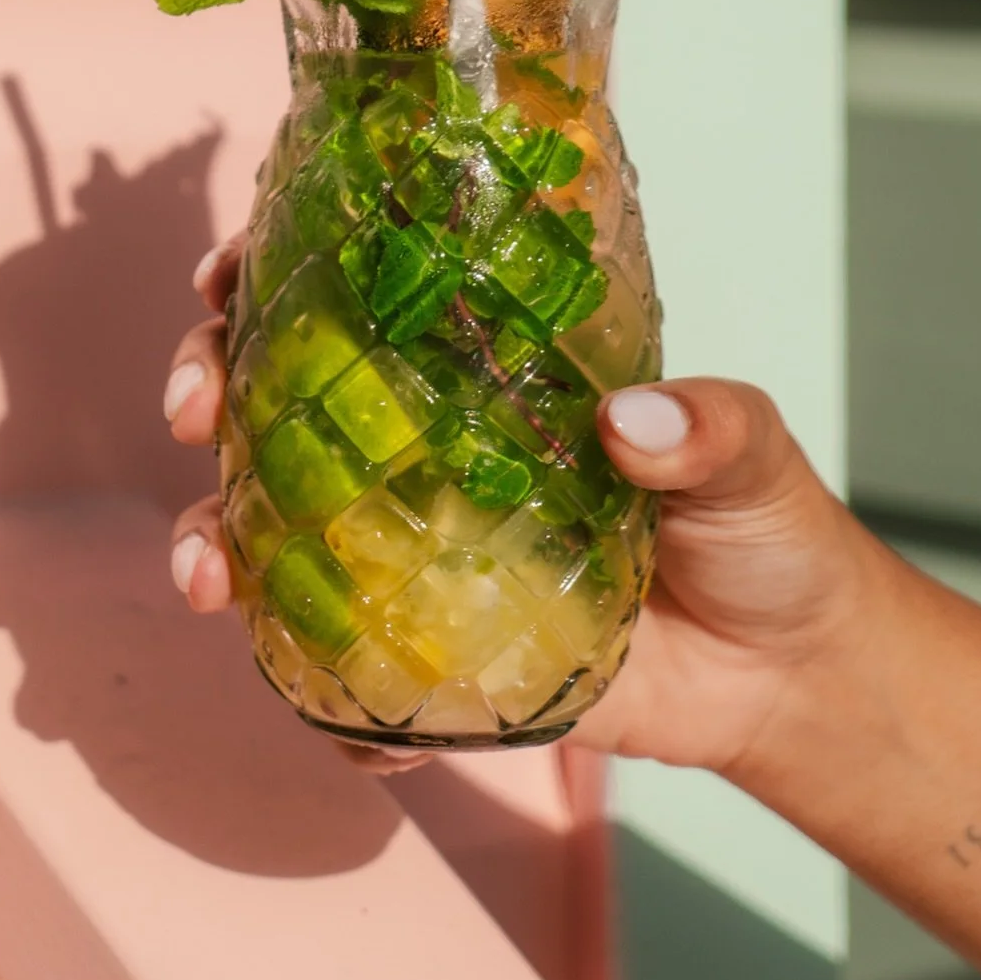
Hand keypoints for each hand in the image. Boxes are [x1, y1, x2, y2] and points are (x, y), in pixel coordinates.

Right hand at [166, 236, 876, 781]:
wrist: (783, 673)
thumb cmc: (762, 531)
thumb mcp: (751, 455)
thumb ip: (710, 430)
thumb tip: (633, 422)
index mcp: (482, 369)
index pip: (355, 294)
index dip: (269, 270)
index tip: (224, 273)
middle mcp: (427, 449)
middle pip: (278, 397)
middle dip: (208, 386)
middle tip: (196, 410)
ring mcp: (416, 549)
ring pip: (274, 527)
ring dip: (211, 539)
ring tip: (206, 572)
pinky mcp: (431, 652)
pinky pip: (341, 669)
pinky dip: (312, 689)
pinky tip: (322, 709)